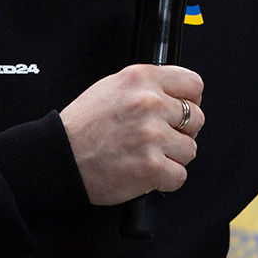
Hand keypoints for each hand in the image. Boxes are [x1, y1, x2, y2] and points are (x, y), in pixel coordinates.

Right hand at [59, 64, 204, 204]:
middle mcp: (149, 104)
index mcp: (142, 79)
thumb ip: (148, 87)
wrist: (61, 156)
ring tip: (148, 154)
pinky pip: (180, 175)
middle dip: (182, 131)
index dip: (191, 100)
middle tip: (160, 137)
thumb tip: (177, 96)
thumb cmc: (83, 125)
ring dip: (173, 156)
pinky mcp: (151, 167)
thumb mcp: (114, 86)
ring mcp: (152, 136)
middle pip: (196, 118)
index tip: (183, 110)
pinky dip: (166, 178)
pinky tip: (147, 170)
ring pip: (190, 149)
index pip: (194, 84)